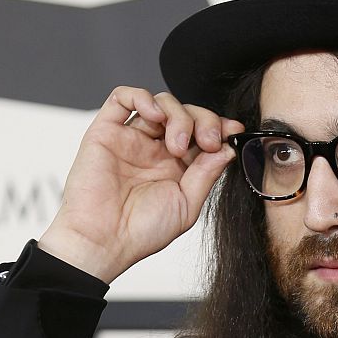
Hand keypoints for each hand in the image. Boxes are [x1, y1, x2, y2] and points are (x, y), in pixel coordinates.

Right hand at [38, 86, 243, 282]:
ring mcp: (132, 139)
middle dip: (204, 121)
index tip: (233, 131)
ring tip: (177, 145)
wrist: (104, 240)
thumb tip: (227, 149)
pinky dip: (142, 97)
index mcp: (177, 167)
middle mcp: (156, 150)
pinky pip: (122, 98)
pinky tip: (155, 115)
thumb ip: (206, 174)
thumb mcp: (187, 205)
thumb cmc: (141, 231)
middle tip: (207, 143)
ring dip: (178, 115)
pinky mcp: (106, 132)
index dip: (220, 127)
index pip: (203, 133)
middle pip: (187, 114)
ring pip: (161, 103)